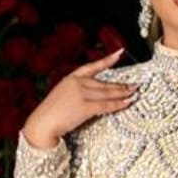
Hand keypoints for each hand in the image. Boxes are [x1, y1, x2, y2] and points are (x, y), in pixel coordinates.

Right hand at [21, 46, 138, 148]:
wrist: (42, 124)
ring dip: (122, 94)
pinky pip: (106, 105)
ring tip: (133, 93)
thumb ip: (76, 92)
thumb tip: (93, 96)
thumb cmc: (51, 114)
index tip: (119, 53)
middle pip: (104, 83)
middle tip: (134, 85)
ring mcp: (81, 94)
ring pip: (107, 93)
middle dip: (120, 85)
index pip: (92, 67)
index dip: (107, 60)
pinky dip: (118, 104)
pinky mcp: (85, 107)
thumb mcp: (62, 96)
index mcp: (70, 78)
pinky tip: (126, 103)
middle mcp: (77, 83)